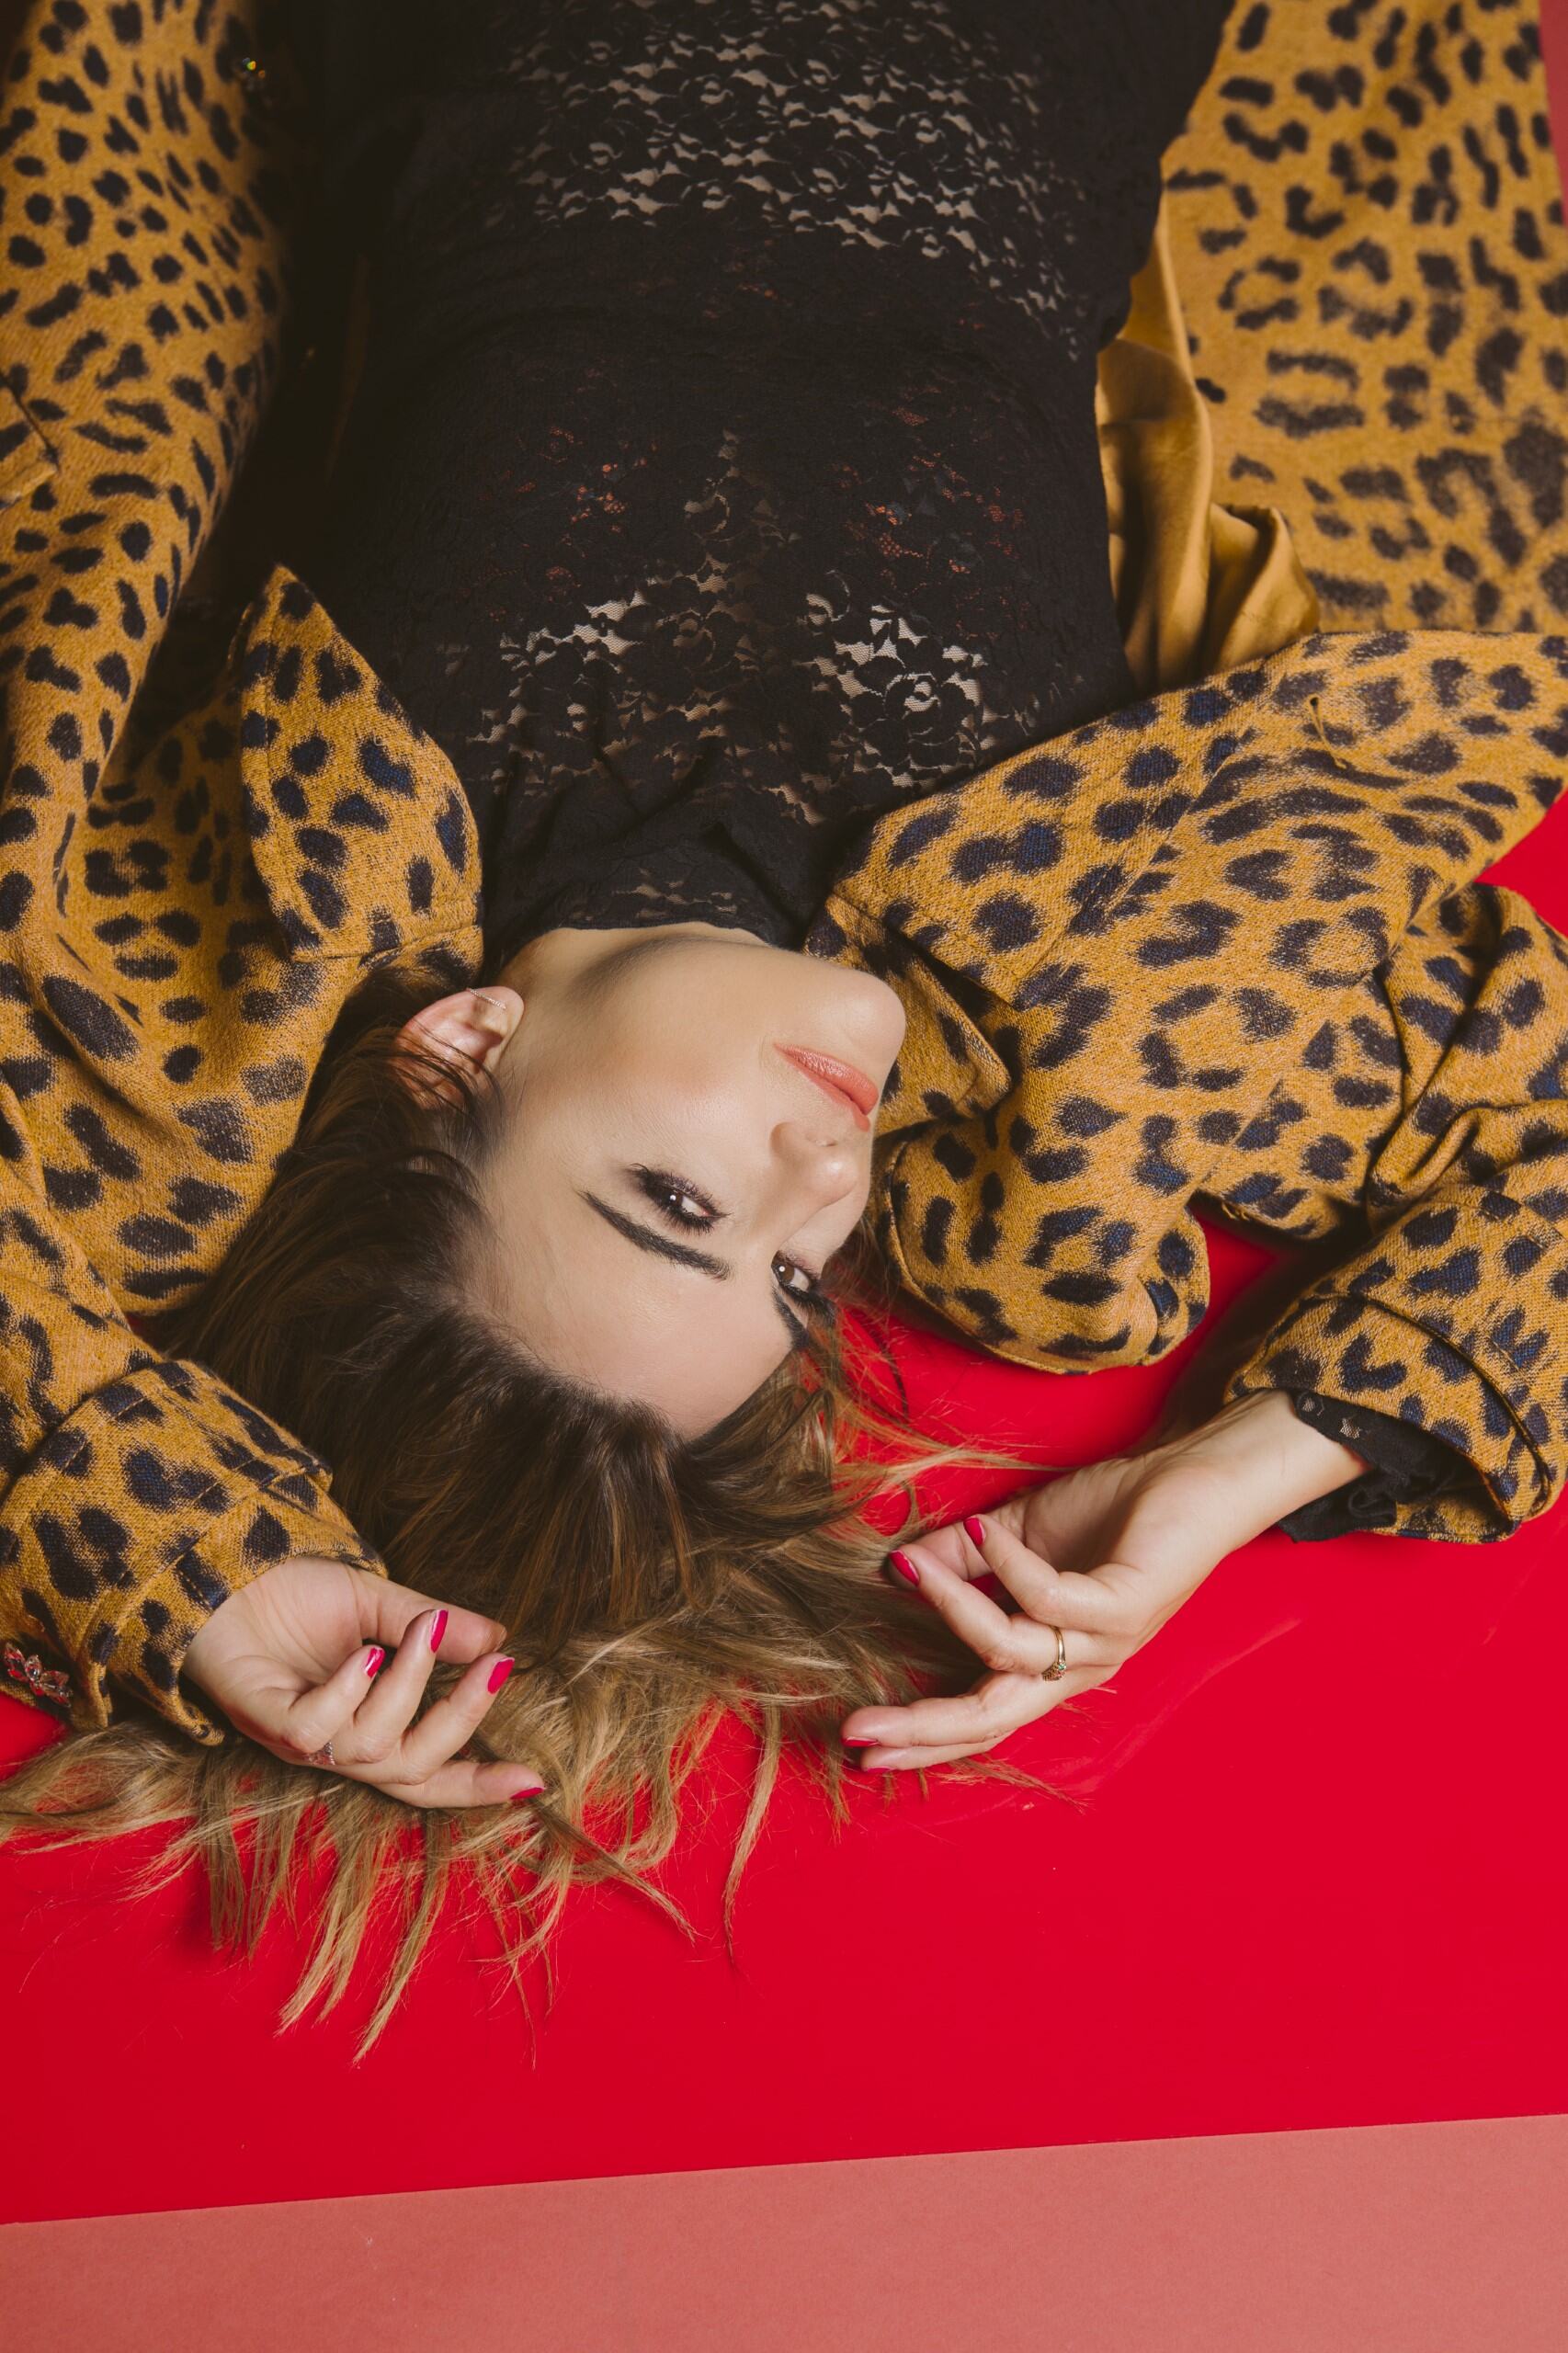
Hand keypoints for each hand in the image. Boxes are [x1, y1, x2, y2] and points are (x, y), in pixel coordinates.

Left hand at [183, 1555, 545, 1807]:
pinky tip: (366, 1654)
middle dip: (462, 1721)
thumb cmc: (295, 1597)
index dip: (479, 1783)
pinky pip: (314, 1729)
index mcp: (368, 1725)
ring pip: (371, 1747)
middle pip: (412, 1768)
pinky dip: (347, 1693)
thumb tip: (497, 1641)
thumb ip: (434, 1628)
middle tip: (494, 1669)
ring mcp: (300, 1737)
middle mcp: (337, 1745)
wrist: (225, 1571)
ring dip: (409, 1686)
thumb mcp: (378, 1605)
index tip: (534, 1782)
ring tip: (421, 1630)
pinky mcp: (262, 1720)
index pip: (430, 1770)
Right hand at [839, 1390, 1367, 1769]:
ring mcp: (1105, 1640)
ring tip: (910, 1566)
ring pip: (1012, 1653)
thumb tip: (896, 1568)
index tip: (862, 1747)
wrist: (1193, 1479)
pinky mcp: (1126, 1605)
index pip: (983, 1716)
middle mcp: (1080, 1665)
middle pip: (993, 1718)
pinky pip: (1051, 1599)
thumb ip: (960, 1558)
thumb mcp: (1016, 1535)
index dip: (925, 1736)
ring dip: (952, 1611)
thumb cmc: (1112, 1511)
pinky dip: (1008, 1568)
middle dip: (923, 1728)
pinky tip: (987, 1531)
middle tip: (860, 1733)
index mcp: (1053, 1661)